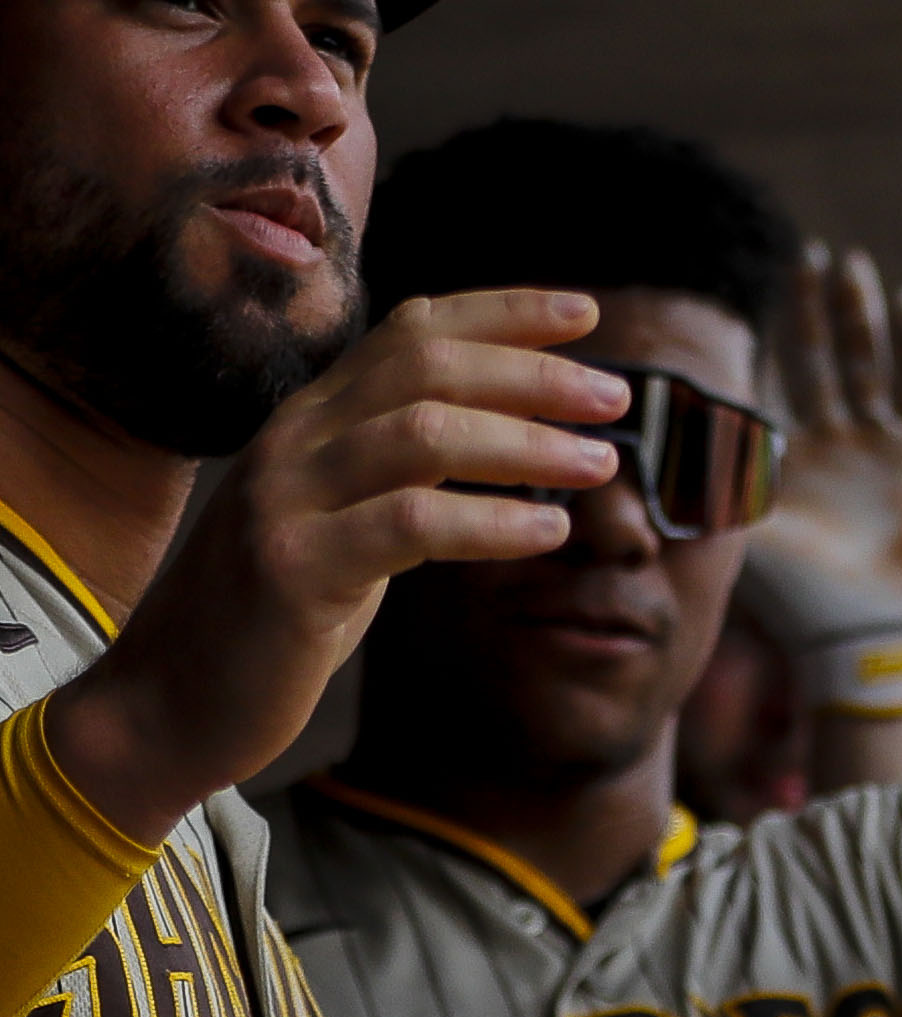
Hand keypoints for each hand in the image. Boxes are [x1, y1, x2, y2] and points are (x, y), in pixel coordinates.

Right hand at [48, 291, 622, 841]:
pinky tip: (549, 530)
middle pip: (426, 366)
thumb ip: (404, 468)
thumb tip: (513, 433)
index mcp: (312, 418)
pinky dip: (491, 521)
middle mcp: (293, 439)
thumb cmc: (280, 613)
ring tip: (602, 465)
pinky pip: (409, 522)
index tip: (587, 314)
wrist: (169, 702)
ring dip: (527, 444)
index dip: (503, 314)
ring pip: (422, 432)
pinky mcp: (290, 568)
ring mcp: (284, 498)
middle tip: (617, 400)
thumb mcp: (347, 518)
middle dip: (532, 374)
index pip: (411, 331)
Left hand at [733, 243, 901, 717]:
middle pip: (821, 358)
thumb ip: (699, 480)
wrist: (864, 632)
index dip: (766, 335)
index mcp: (784, 457)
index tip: (755, 287)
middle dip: (812, 308)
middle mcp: (832, 443)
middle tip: (804, 256)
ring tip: (849, 265)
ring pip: (866, 362)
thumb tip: (639, 439)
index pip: (773, 380)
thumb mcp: (734, 527)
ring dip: (858, 314)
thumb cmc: (795, 593)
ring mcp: (878, 445)